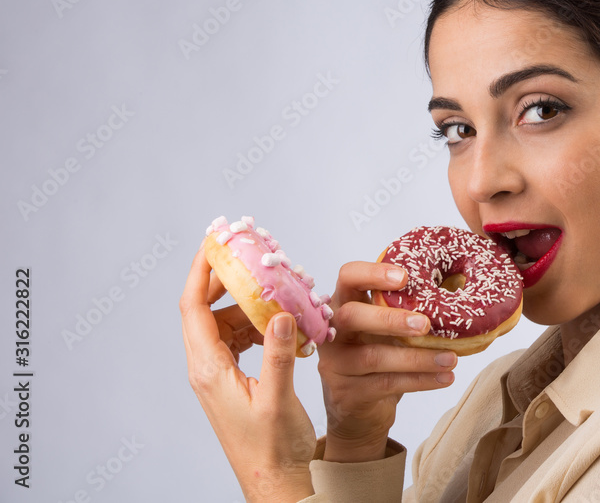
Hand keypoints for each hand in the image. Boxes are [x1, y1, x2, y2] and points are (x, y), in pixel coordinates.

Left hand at [180, 244, 315, 502]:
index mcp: (209, 371)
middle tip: (249, 252)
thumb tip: (277, 313)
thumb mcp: (278, 399)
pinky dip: (258, 324)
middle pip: (207, 309)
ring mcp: (219, 375)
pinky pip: (240, 339)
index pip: (194, 308)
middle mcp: (208, 369)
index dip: (201, 271)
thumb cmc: (275, 449)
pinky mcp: (234, 381)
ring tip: (277, 288)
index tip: (215, 242)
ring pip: (226, 323)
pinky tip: (283, 323)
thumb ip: (277, 354)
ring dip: (248, 302)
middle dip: (226, 278)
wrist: (277, 484)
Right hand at [317, 261, 456, 462]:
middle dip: (389, 318)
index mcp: (344, 304)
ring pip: (374, 357)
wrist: (357, 407)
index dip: (372, 273)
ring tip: (450, 358)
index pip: (348, 277)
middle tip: (424, 324)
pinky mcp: (347, 393)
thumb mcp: (384, 327)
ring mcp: (336, 364)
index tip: (404, 277)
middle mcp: (334, 332)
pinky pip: (386, 384)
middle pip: (351, 316)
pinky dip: (420, 380)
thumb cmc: (377, 353)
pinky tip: (444, 377)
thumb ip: (402, 308)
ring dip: (417, 358)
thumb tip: (453, 291)